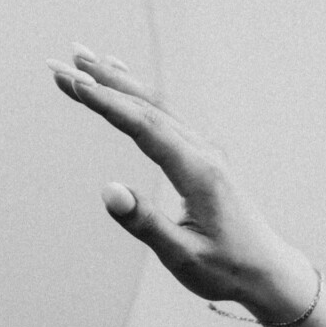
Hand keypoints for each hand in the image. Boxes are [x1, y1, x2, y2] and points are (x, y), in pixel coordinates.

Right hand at [46, 45, 312, 321]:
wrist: (268, 270)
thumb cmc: (226, 269)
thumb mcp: (182, 257)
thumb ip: (145, 223)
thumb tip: (107, 190)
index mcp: (198, 172)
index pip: (145, 127)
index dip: (108, 104)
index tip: (75, 85)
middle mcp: (201, 151)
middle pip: (145, 107)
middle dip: (99, 83)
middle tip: (58, 64)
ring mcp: (202, 149)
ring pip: (153, 105)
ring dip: (114, 80)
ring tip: (78, 56)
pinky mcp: (198, 154)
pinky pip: (162, 114)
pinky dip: (134, 92)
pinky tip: (118, 74)